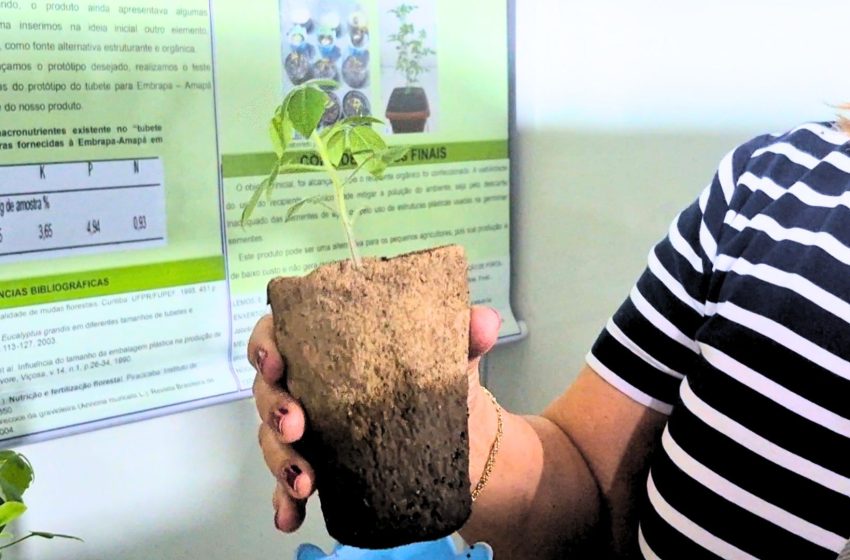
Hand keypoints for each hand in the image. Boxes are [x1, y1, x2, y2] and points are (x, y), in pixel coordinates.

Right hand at [248, 305, 501, 532]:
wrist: (465, 444)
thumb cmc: (445, 387)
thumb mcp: (453, 358)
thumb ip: (466, 335)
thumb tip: (483, 321)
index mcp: (330, 348)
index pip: (282, 334)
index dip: (266, 344)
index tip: (277, 362)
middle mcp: (311, 387)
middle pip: (269, 390)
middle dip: (274, 408)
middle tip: (296, 424)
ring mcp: (312, 432)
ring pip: (274, 440)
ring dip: (281, 460)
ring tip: (305, 480)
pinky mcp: (321, 469)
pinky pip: (288, 486)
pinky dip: (284, 501)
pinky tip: (291, 516)